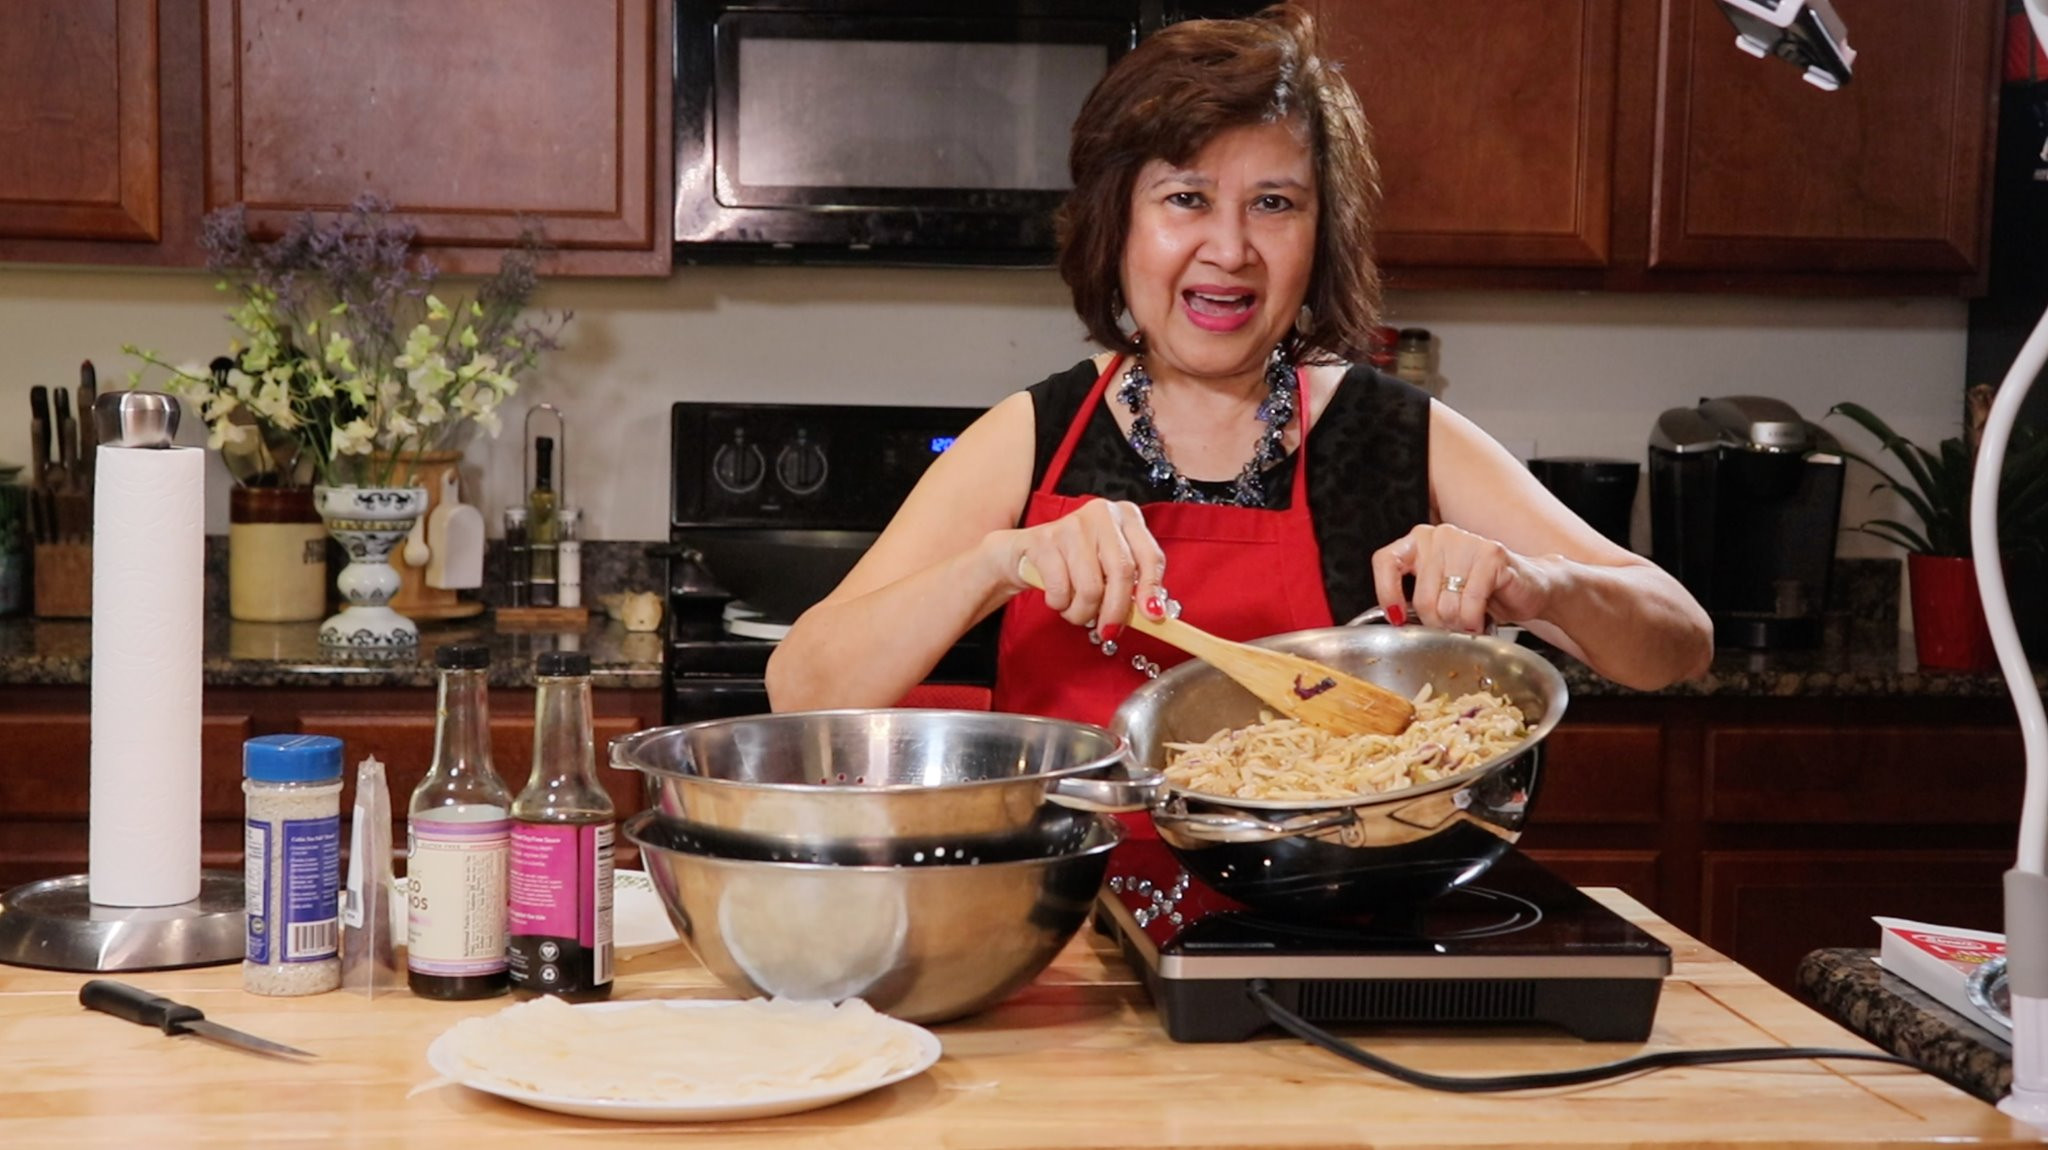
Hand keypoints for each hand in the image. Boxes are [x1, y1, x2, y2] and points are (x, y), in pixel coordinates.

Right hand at [991, 499, 1165, 639]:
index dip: (1152, 590)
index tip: (1152, 616)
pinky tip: (1057, 597)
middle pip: (1122, 573)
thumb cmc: (1073, 562)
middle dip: (1115, 611)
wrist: (1024, 553)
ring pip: (1091, 587)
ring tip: (1076, 609)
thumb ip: (1132, 586)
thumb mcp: (1108, 568)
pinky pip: (1060, 589)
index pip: (1150, 556)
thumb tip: (1153, 615)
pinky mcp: (1044, 540)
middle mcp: (1102, 515)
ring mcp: (1072, 525)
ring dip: (1082, 612)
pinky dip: (1060, 604)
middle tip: (1108, 630)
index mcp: (1126, 516)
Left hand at [1371, 524, 1542, 632]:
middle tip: (1452, 625)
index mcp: (1420, 542)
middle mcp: (1440, 536)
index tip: (1397, 616)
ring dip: (1458, 625)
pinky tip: (1481, 619)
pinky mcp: (1491, 555)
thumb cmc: (1482, 593)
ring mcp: (1466, 542)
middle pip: (1421, 597)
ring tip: (1469, 619)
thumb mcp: (1439, 594)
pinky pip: (1470, 604)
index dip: (1386, 592)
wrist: (1530, 588)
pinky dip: (1474, 621)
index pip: (1386, 561)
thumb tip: (1396, 620)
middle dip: (1437, 623)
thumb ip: (1416, 599)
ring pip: (1446, 605)